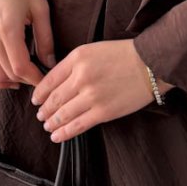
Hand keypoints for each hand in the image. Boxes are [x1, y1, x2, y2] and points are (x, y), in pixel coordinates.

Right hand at [0, 0, 55, 90]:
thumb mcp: (41, 9)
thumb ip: (45, 39)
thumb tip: (50, 62)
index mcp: (8, 29)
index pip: (20, 66)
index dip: (34, 78)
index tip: (46, 79)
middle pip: (8, 72)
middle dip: (26, 80)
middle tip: (42, 77)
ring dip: (11, 80)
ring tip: (28, 79)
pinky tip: (10, 78)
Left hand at [31, 39, 166, 141]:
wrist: (150, 64)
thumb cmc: (124, 55)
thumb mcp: (93, 49)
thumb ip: (73, 63)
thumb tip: (56, 80)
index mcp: (77, 59)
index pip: (49, 79)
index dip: (40, 93)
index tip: (36, 100)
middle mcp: (81, 77)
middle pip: (54, 99)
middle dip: (44, 110)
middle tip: (40, 115)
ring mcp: (91, 96)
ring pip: (63, 114)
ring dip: (52, 122)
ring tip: (48, 126)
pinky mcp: (103, 112)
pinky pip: (78, 125)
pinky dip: (64, 133)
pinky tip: (57, 136)